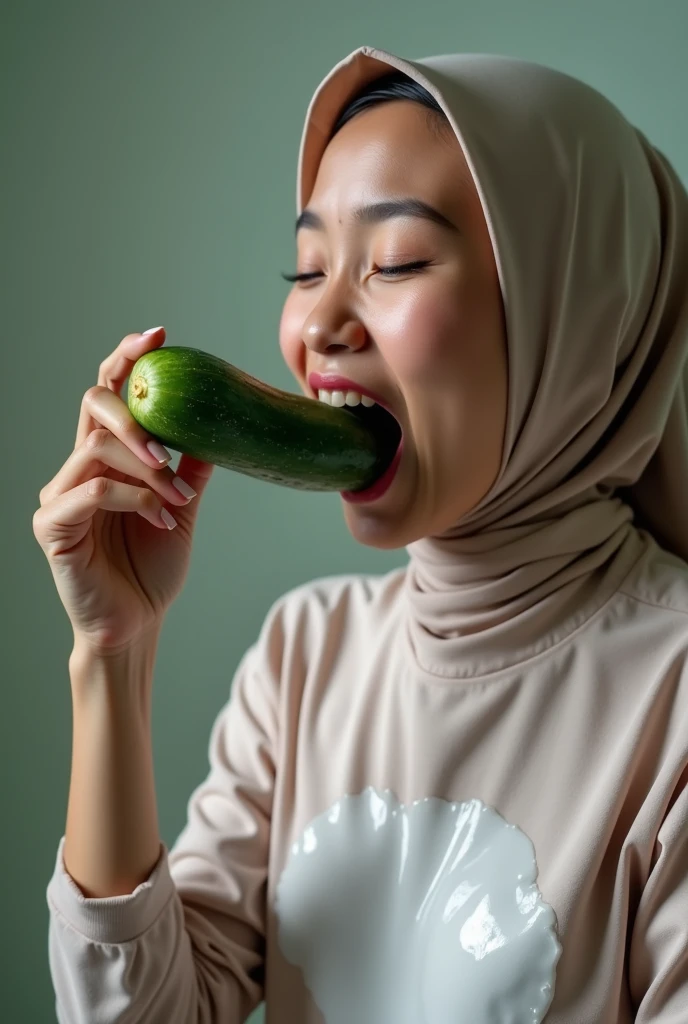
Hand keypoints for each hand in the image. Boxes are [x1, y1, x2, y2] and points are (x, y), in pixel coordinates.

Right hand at [33, 327, 213, 653]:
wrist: (137, 624)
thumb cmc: (152, 568)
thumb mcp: (179, 506)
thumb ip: (191, 466)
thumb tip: (219, 421)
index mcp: (103, 459)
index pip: (107, 394)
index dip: (126, 359)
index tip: (160, 334)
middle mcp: (75, 468)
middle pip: (93, 407)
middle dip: (137, 413)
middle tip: (171, 443)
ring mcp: (59, 495)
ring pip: (98, 449)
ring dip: (149, 469)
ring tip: (180, 498)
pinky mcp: (51, 524)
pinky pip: (93, 491)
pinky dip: (135, 498)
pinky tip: (162, 517)